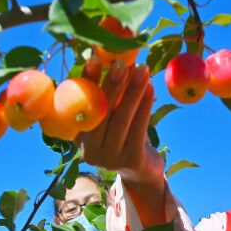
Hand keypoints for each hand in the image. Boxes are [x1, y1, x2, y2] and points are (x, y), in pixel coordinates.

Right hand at [79, 59, 160, 186]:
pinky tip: (151, 88)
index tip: (93, 60)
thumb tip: (113, 58)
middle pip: (101, 113)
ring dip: (133, 92)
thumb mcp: (112, 118)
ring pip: (121, 120)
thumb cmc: (123, 136)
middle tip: (121, 63)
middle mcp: (90, 151)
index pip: (80, 107)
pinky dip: (145, 106)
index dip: (86, 83)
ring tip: (142, 69)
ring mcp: (110, 159)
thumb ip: (109, 97)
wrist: (141, 171)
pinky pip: (139, 128)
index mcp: (79, 137)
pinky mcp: (131, 160)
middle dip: (112, 85)